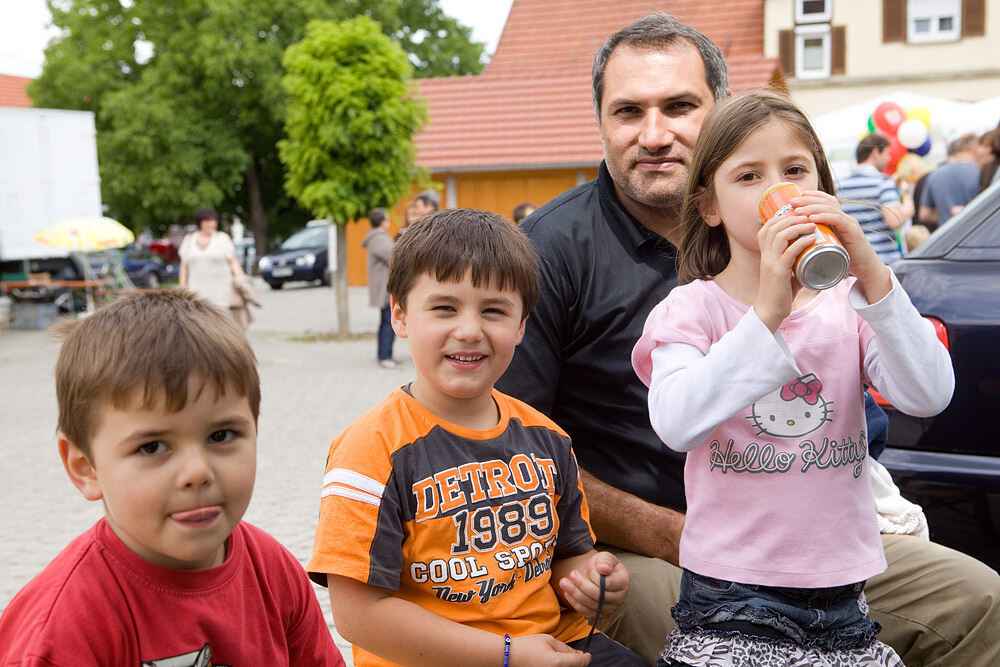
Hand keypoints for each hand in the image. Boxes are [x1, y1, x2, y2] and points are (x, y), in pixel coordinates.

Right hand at [509, 634, 590, 666]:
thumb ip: (565, 648)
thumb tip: (578, 654)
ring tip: (563, 658)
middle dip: (578, 663)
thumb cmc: (527, 646)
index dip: (587, 658)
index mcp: (558, 662)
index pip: (581, 662)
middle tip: (575, 656)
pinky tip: (555, 663)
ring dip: (569, 666)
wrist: (509, 657)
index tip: (588, 654)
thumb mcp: (548, 640)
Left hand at [558, 552, 629, 620]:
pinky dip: (576, 604)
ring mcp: (611, 608)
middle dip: (581, 585)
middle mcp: (620, 598)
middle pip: (599, 596)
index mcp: (623, 582)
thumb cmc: (603, 564)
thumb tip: (604, 569)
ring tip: (563, 582)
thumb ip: (605, 561)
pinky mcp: (600, 614)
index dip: (594, 577)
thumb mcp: (605, 557)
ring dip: (575, 594)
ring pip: (592, 605)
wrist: (600, 575)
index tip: (581, 569)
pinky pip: (587, 612)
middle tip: (570, 574)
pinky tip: (567, 593)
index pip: (608, 584)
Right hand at [754, 208, 816, 330]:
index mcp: (765, 253)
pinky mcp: (778, 272)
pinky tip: (812, 238)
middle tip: (808, 215)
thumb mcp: (785, 271)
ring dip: (797, 226)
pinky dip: (802, 242)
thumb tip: (813, 252)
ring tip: (811, 223)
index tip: (798, 214)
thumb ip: (795, 261)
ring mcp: (770, 262)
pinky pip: (790, 251)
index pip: (767, 227)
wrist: (770, 310)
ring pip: (780, 235)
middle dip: (791, 217)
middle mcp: (765, 255)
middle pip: (774, 227)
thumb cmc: (780, 292)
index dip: (781, 217)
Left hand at [791, 191, 891, 300]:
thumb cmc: (844, 261)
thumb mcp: (827, 248)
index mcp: (838, 220)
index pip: (826, 201)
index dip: (812, 196)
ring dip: (812, 208)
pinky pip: (838, 219)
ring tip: (798, 210)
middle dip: (808, 200)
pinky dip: (824, 217)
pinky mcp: (853, 231)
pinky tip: (812, 218)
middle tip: (792, 201)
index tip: (795, 197)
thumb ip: (815, 242)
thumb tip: (794, 243)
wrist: (866, 270)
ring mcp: (850, 223)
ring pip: (830, 208)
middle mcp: (844, 218)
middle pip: (826, 202)